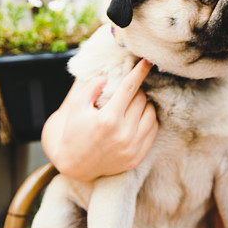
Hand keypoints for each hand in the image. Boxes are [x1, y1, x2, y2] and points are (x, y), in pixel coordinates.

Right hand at [44, 59, 158, 180]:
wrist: (75, 166)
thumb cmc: (74, 132)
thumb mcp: (76, 107)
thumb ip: (91, 88)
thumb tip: (107, 77)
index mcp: (108, 119)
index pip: (130, 88)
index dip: (140, 71)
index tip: (148, 61)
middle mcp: (123, 134)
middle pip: (141, 100)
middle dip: (136, 91)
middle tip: (127, 92)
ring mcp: (132, 147)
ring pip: (151, 114)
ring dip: (144, 105)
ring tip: (133, 105)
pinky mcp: (137, 156)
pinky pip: (153, 131)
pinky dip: (149, 120)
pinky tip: (138, 119)